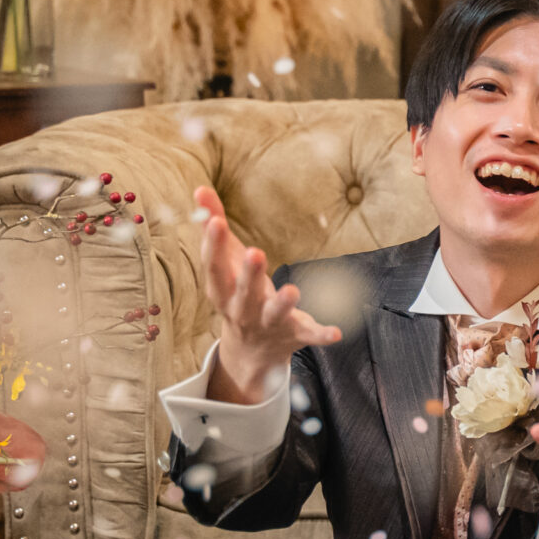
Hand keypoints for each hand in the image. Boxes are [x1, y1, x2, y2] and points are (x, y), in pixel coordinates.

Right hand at [196, 186, 337, 403]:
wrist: (251, 350)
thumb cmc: (236, 291)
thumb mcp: (225, 262)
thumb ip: (213, 225)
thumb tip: (200, 189)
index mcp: (223, 290)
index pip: (214, 267)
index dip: (214, 245)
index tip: (216, 221)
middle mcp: (242, 310)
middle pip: (244, 293)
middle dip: (250, 275)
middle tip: (255, 252)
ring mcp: (269, 324)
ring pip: (275, 314)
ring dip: (283, 304)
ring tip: (293, 290)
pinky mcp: (294, 334)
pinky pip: (309, 336)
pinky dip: (322, 335)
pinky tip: (337, 333)